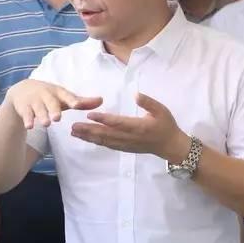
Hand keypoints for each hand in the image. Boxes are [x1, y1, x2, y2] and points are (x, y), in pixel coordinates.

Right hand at [6, 79, 101, 128]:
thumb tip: (102, 100)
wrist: (23, 90)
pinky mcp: (24, 107)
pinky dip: (27, 120)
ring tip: (47, 123)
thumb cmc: (50, 96)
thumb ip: (82, 102)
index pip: (66, 96)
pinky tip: (29, 127)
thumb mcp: (64, 97)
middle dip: (54, 109)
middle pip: (51, 102)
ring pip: (38, 109)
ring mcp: (34, 101)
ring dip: (42, 115)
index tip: (77, 105)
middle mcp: (46, 95)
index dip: (72, 100)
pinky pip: (26, 114)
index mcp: (58, 92)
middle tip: (57, 118)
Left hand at [70, 92, 188, 159]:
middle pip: (106, 134)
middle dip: (89, 130)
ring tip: (74, 132)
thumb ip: (148, 102)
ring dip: (89, 137)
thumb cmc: (166, 125)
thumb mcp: (162, 110)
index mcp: (139, 127)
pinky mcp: (124, 148)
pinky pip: (108, 145)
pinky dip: (95, 142)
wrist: (170, 146)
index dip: (104, 119)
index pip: (118, 123)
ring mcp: (126, 144)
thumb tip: (136, 94)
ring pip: (104, 141)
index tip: (90, 114)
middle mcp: (130, 137)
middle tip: (74, 126)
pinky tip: (85, 138)